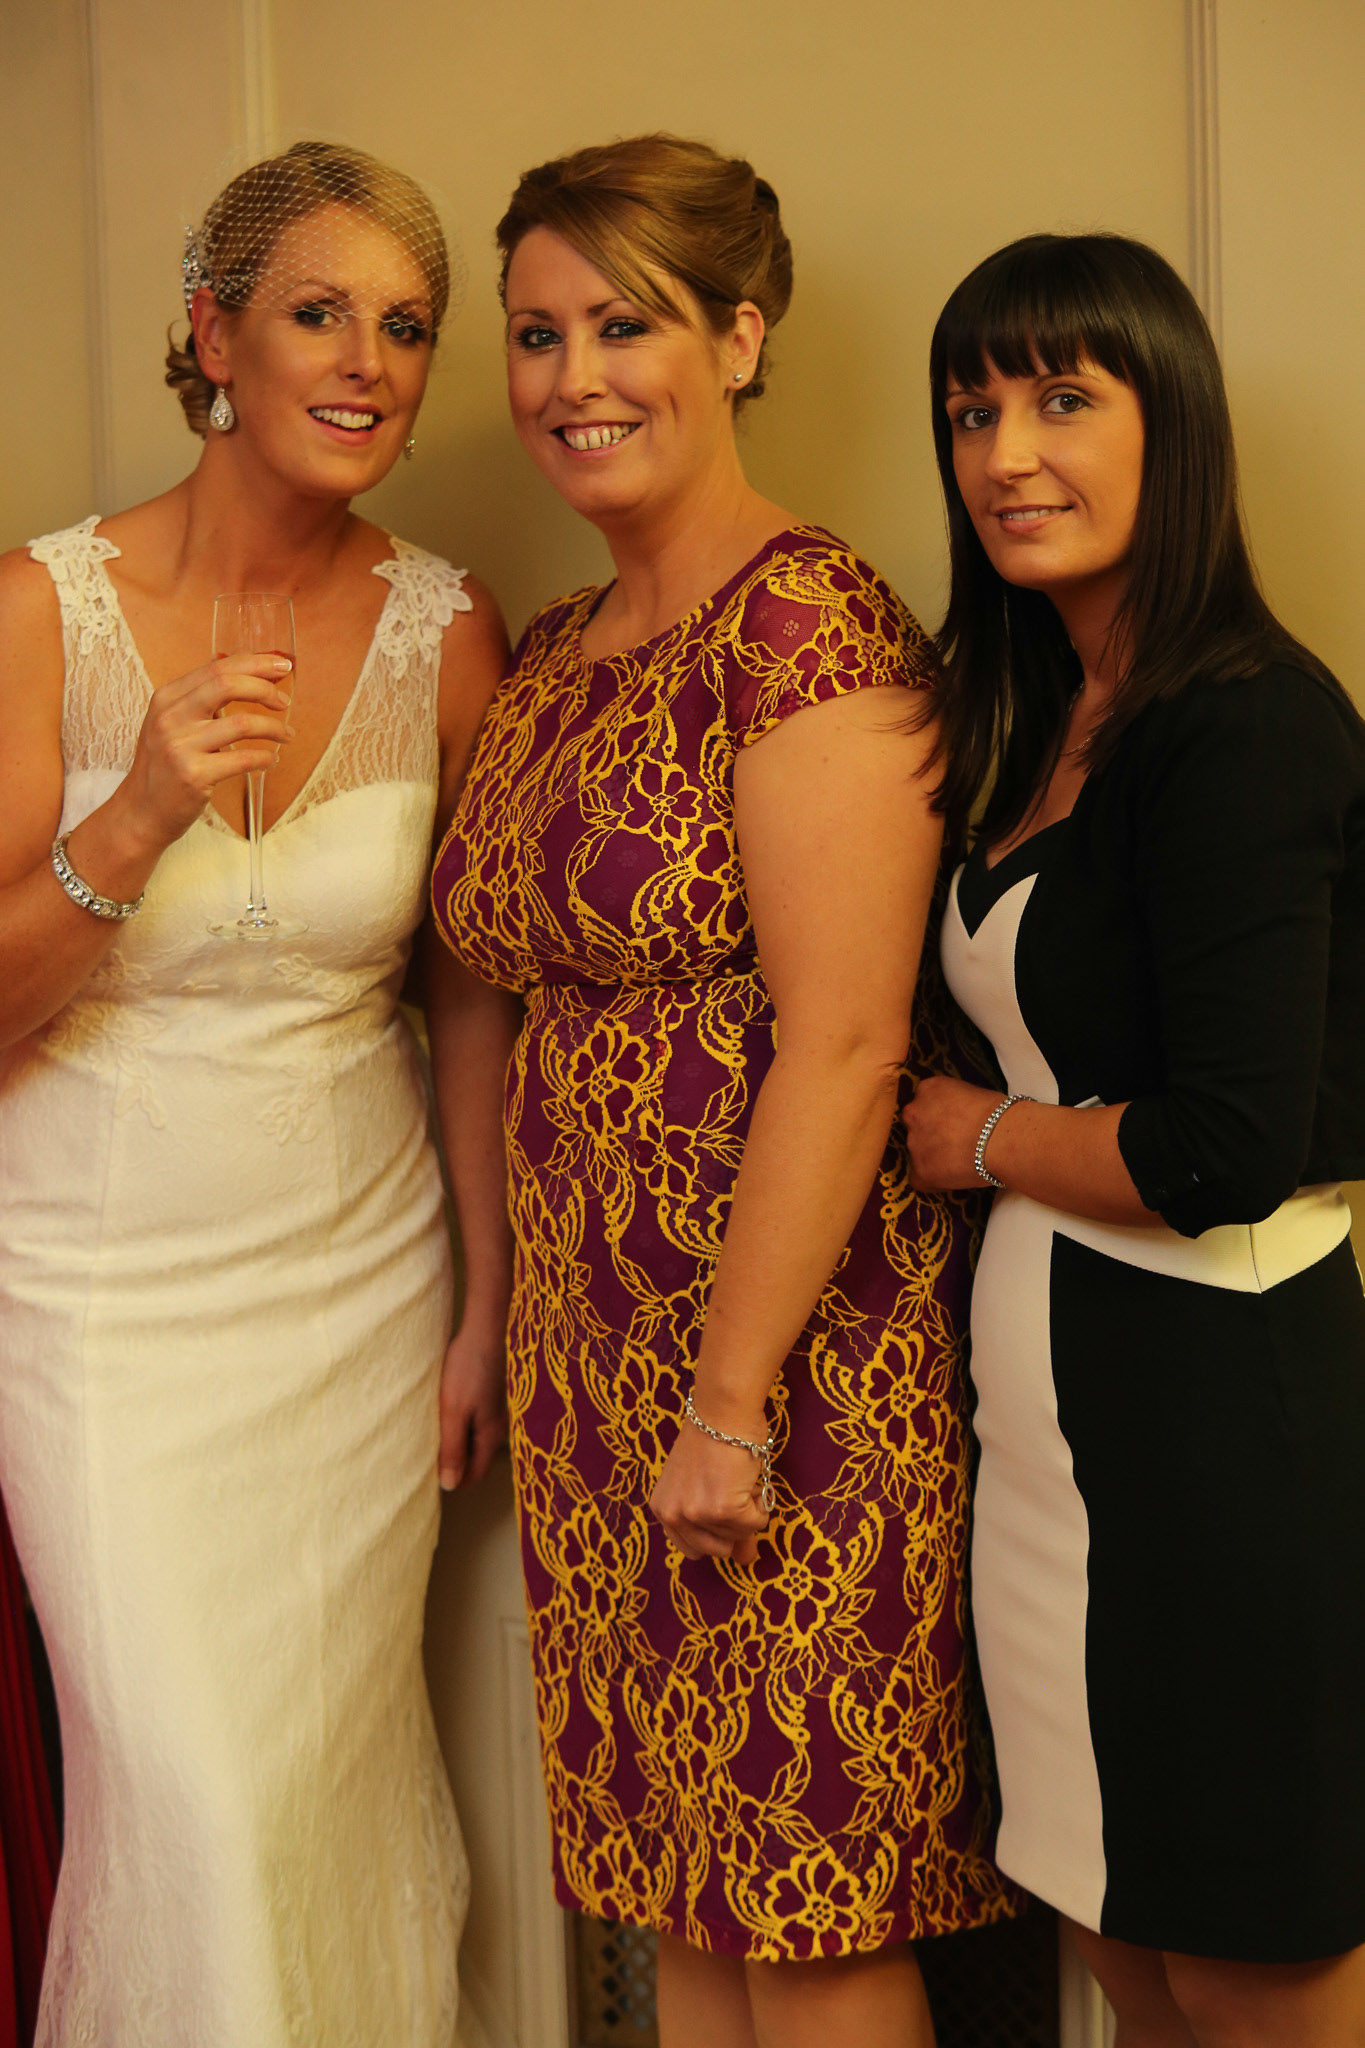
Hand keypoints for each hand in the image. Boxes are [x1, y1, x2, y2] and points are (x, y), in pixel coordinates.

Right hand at [112, 653, 295, 854]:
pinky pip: (244, 759)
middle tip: (284, 701)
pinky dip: (265, 757)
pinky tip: (271, 759)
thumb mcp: (172, 724)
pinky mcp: (194, 775)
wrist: (141, 811)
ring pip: (243, 723)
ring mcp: (180, 746)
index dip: (255, 664)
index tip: (282, 666)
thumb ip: (202, 702)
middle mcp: (170, 717)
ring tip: (287, 734)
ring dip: (274, 727)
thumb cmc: (165, 766)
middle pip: (227, 684)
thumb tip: (252, 678)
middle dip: (265, 688)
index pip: (216, 668)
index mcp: (167, 698)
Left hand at [437, 1323, 506, 1489]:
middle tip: (425, 1462)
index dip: (454, 1482)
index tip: (429, 1480)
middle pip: (475, 1458)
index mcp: (490, 1436)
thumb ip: (453, 1449)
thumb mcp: (454, 1412)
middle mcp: (496, 1427)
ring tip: (430, 1439)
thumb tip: (450, 1486)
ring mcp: (493, 1410)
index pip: (475, 1474)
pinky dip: (457, 1427)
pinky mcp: (487, 1396)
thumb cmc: (467, 1371)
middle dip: (453, 1465)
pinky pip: (472, 1422)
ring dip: (454, 1445)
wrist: (484, 1331)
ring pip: (473, 1440)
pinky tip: (441, 1416)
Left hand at [649, 1414, 768, 1563]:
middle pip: (716, 1551)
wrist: (724, 1409)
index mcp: (663, 1509)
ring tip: (738, 1478)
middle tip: (732, 1490)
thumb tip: (746, 1561)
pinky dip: (762, 1502)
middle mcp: (673, 1515)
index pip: (692, 1549)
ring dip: (748, 1512)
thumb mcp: (705, 1485)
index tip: (721, 1509)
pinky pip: (757, 1522)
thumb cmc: (715, 1438)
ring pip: (739, 1537)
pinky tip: (749, 1477)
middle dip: (731, 1527)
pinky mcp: (723, 1509)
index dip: (714, 1533)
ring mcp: (697, 1514)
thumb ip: (719, 1527)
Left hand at [902, 1075, 1008, 1190]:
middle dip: (931, 1134)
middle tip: (954, 1142)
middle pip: (916, 1125)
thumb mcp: (972, 1093)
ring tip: (960, 1162)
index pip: (924, 1102)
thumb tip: (958, 1116)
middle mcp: (914, 1113)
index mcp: (928, 1089)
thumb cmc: (997, 1114)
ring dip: (933, 1156)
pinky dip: (933, 1180)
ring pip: (918, 1152)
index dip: (939, 1115)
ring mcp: (914, 1143)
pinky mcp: (920, 1170)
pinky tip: (952, 1178)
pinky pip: (920, 1179)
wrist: (1000, 1140)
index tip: (954, 1123)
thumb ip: (955, 1103)